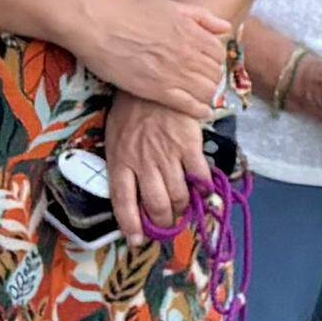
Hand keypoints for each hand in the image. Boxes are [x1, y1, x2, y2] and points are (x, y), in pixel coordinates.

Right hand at [74, 0, 233, 115]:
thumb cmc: (131, 12)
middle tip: (205, 83)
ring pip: (207, 91)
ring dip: (208, 95)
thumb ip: (201, 17)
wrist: (99, 25)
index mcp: (193, 33)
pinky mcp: (158, 90)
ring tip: (203, 97)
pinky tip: (202, 112)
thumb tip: (226, 27)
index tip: (208, 66)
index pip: (219, 54)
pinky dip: (200, 110)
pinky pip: (189, 105)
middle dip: (213, 79)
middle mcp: (189, 54)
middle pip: (215, 74)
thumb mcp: (171, 6)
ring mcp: (175, 73)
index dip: (215, 61)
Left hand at [102, 93, 211, 240]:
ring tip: (185, 210)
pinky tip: (205, 192)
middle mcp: (142, 164)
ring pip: (177, 196)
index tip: (138, 240)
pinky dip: (204, 189)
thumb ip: (123, 160)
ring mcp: (166, 155)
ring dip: (182, 209)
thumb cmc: (132, 108)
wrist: (154, 81)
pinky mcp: (188, 145)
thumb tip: (133, 186)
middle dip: (163, 221)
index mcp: (120, 161)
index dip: (131, 225)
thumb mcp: (116, 135)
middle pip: (154, 206)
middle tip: (169, 224)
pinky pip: (199, 176)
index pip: (123, 202)